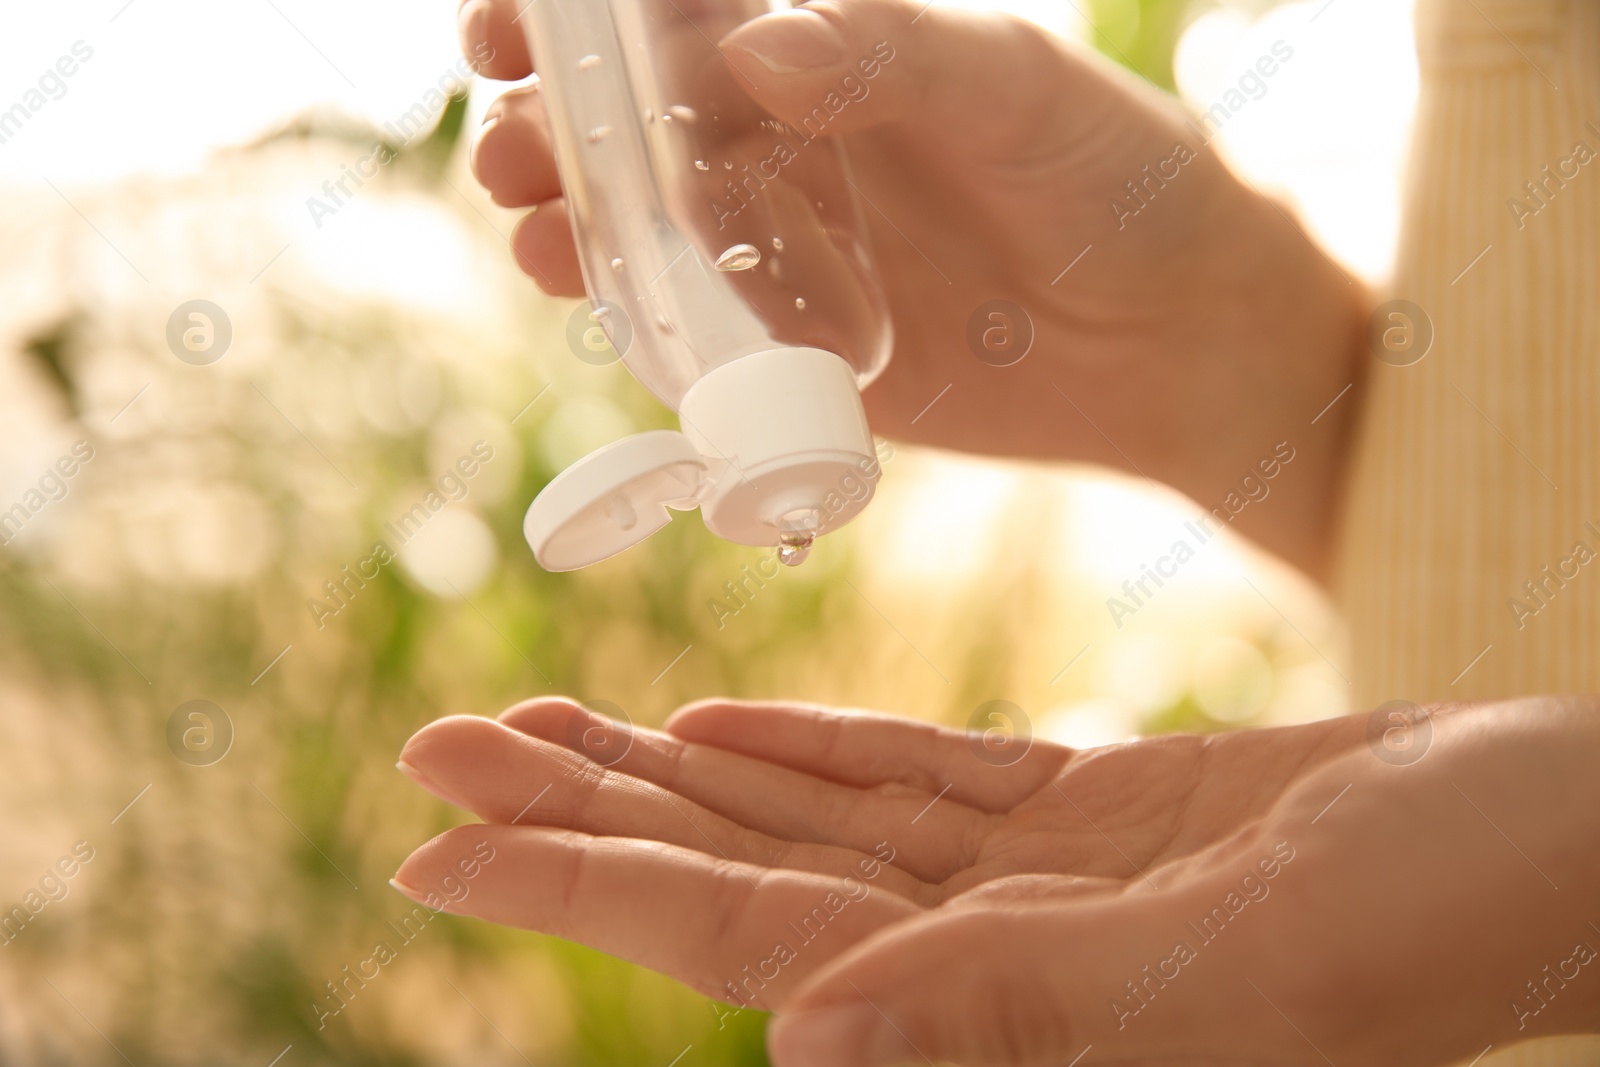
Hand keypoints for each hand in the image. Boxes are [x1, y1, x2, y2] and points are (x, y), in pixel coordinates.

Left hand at [394, 696, 1599, 1063]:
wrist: (1554, 842)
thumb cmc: (1447, 914)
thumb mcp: (1245, 963)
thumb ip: (1026, 1006)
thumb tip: (809, 1047)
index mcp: (1002, 999)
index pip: (736, 937)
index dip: (577, 884)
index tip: (435, 842)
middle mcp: (986, 950)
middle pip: (735, 870)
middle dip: (579, 807)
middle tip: (438, 745)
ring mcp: (1029, 882)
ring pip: (801, 817)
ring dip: (669, 771)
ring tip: (542, 720)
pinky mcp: (1086, 818)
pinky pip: (909, 781)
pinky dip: (807, 750)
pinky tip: (717, 725)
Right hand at [458, 0, 1366, 576]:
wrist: (1178, 338)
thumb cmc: (1116, 176)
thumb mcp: (1018, 90)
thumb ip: (894, 56)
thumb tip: (755, 46)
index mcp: (836, 48)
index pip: (685, 13)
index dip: (591, 14)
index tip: (519, 21)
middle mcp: (794, 140)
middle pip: (640, 118)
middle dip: (559, 119)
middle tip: (510, 135)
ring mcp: (788, 245)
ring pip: (648, 221)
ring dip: (575, 217)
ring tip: (530, 221)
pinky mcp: (799, 346)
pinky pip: (697, 327)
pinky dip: (636, 313)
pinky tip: (590, 297)